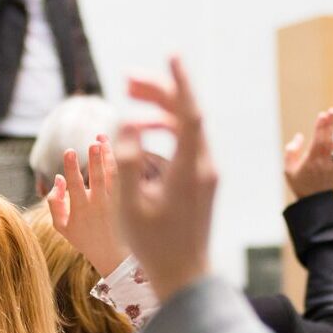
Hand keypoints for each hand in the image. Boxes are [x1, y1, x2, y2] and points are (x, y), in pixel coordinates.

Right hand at [47, 135, 128, 275]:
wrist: (113, 255)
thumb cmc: (84, 239)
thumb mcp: (61, 226)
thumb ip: (54, 202)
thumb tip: (58, 178)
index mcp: (81, 209)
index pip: (75, 185)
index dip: (71, 167)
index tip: (69, 150)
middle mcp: (99, 204)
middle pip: (98, 177)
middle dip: (96, 158)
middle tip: (94, 141)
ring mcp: (115, 202)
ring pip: (113, 174)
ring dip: (108, 154)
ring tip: (102, 138)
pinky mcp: (127, 201)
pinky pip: (124, 177)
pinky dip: (119, 162)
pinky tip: (113, 148)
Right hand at [114, 56, 216, 299]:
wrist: (185, 276)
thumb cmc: (154, 246)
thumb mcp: (131, 205)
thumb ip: (128, 161)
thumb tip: (129, 124)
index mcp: (190, 169)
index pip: (190, 114)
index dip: (180, 84)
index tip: (171, 56)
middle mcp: (204, 166)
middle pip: (187, 115)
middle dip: (159, 92)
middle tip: (127, 80)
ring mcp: (205, 173)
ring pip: (186, 128)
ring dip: (160, 110)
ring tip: (128, 98)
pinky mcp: (201, 181)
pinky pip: (185, 143)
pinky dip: (165, 129)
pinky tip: (142, 130)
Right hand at [284, 108, 332, 198]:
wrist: (314, 202)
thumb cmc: (299, 183)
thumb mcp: (288, 169)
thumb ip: (291, 151)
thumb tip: (300, 136)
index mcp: (312, 161)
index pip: (318, 140)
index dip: (320, 126)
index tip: (322, 115)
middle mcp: (325, 162)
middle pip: (329, 139)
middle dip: (330, 123)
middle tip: (332, 110)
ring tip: (330, 123)